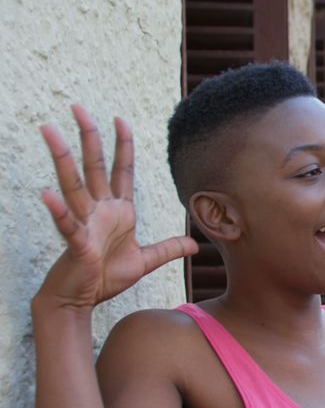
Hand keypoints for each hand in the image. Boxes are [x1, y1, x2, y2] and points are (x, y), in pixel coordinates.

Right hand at [36, 105, 196, 310]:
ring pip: (73, 185)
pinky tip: (47, 193)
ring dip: (62, 159)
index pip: (121, 170)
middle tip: (77, 107)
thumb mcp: (144, 261)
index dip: (122, 145)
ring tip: (49, 131)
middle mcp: (97, 211)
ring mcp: (84, 224)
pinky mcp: (76, 244)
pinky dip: (58, 210)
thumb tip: (193, 245)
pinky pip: (67, 225)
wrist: (80, 300)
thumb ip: (167, 249)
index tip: (121, 119)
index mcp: (117, 211)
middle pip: (93, 166)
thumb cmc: (105, 277)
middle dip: (88, 137)